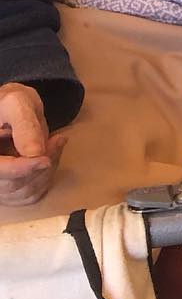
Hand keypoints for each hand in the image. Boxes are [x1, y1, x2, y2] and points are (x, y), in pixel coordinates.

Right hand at [0, 82, 66, 205]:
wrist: (7, 111)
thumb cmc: (9, 103)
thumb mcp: (16, 103)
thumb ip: (24, 126)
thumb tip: (35, 154)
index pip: (0, 171)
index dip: (22, 169)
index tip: (45, 160)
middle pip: (13, 184)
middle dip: (41, 164)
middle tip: (59, 139)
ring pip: (24, 192)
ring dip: (47, 171)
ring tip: (56, 143)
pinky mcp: (8, 190)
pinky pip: (29, 195)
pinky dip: (46, 178)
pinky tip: (51, 157)